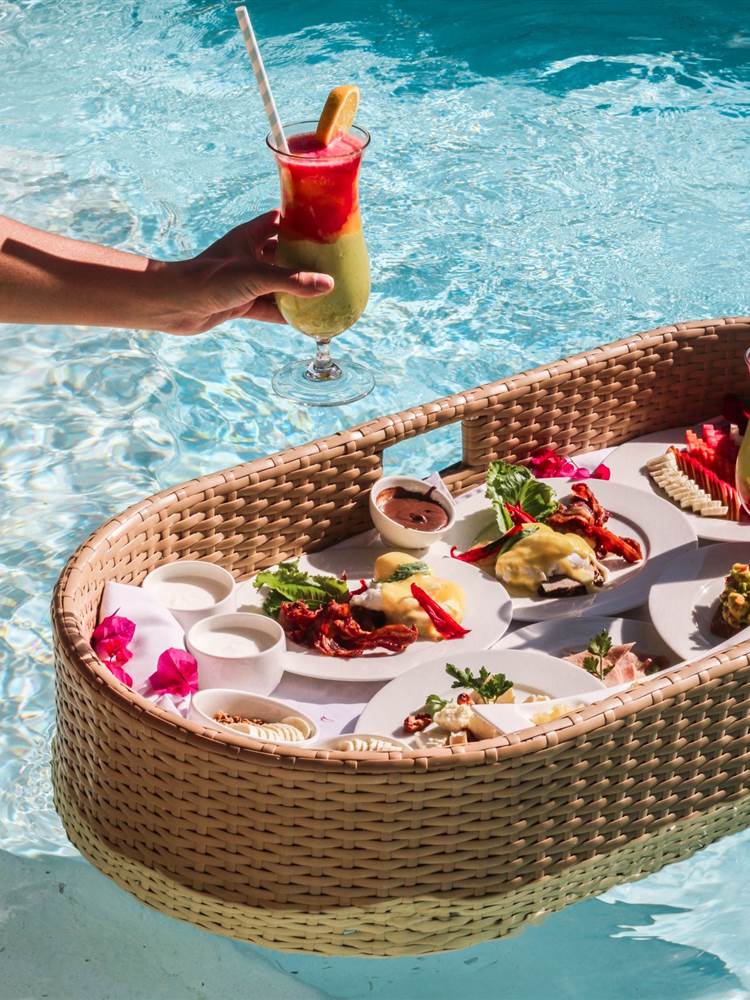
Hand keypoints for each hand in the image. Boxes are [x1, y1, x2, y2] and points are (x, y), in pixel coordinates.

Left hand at [152, 210, 333, 334]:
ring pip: (277, 283)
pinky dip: (285, 313)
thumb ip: (293, 281)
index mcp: (249, 237)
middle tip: (332, 264)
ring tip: (324, 292)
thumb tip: (329, 284)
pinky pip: (269, 308)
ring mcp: (244, 281)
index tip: (324, 226)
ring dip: (296, 289)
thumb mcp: (257, 276)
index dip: (300, 222)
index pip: (279, 222)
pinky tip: (304, 319)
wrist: (176, 304)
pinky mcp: (240, 304)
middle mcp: (248, 256)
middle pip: (283, 255)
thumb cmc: (211, 278)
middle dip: (304, 260)